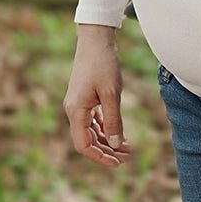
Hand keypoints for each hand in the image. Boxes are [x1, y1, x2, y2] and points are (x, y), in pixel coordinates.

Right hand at [63, 25, 131, 167]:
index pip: (84, 145)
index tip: (118, 162)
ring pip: (90, 131)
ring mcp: (78, 104)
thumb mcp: (112, 92)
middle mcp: (73, 110)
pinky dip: (104, 128)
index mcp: (76, 111)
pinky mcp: (83, 97)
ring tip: (126, 147)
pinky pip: (92, 120)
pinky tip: (118, 132)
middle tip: (127, 157)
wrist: (95, 39)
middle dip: (106, 151)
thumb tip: (117, 145)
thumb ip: (113, 119)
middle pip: (87, 140)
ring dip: (106, 140)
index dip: (100, 157)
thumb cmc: (103, 63)